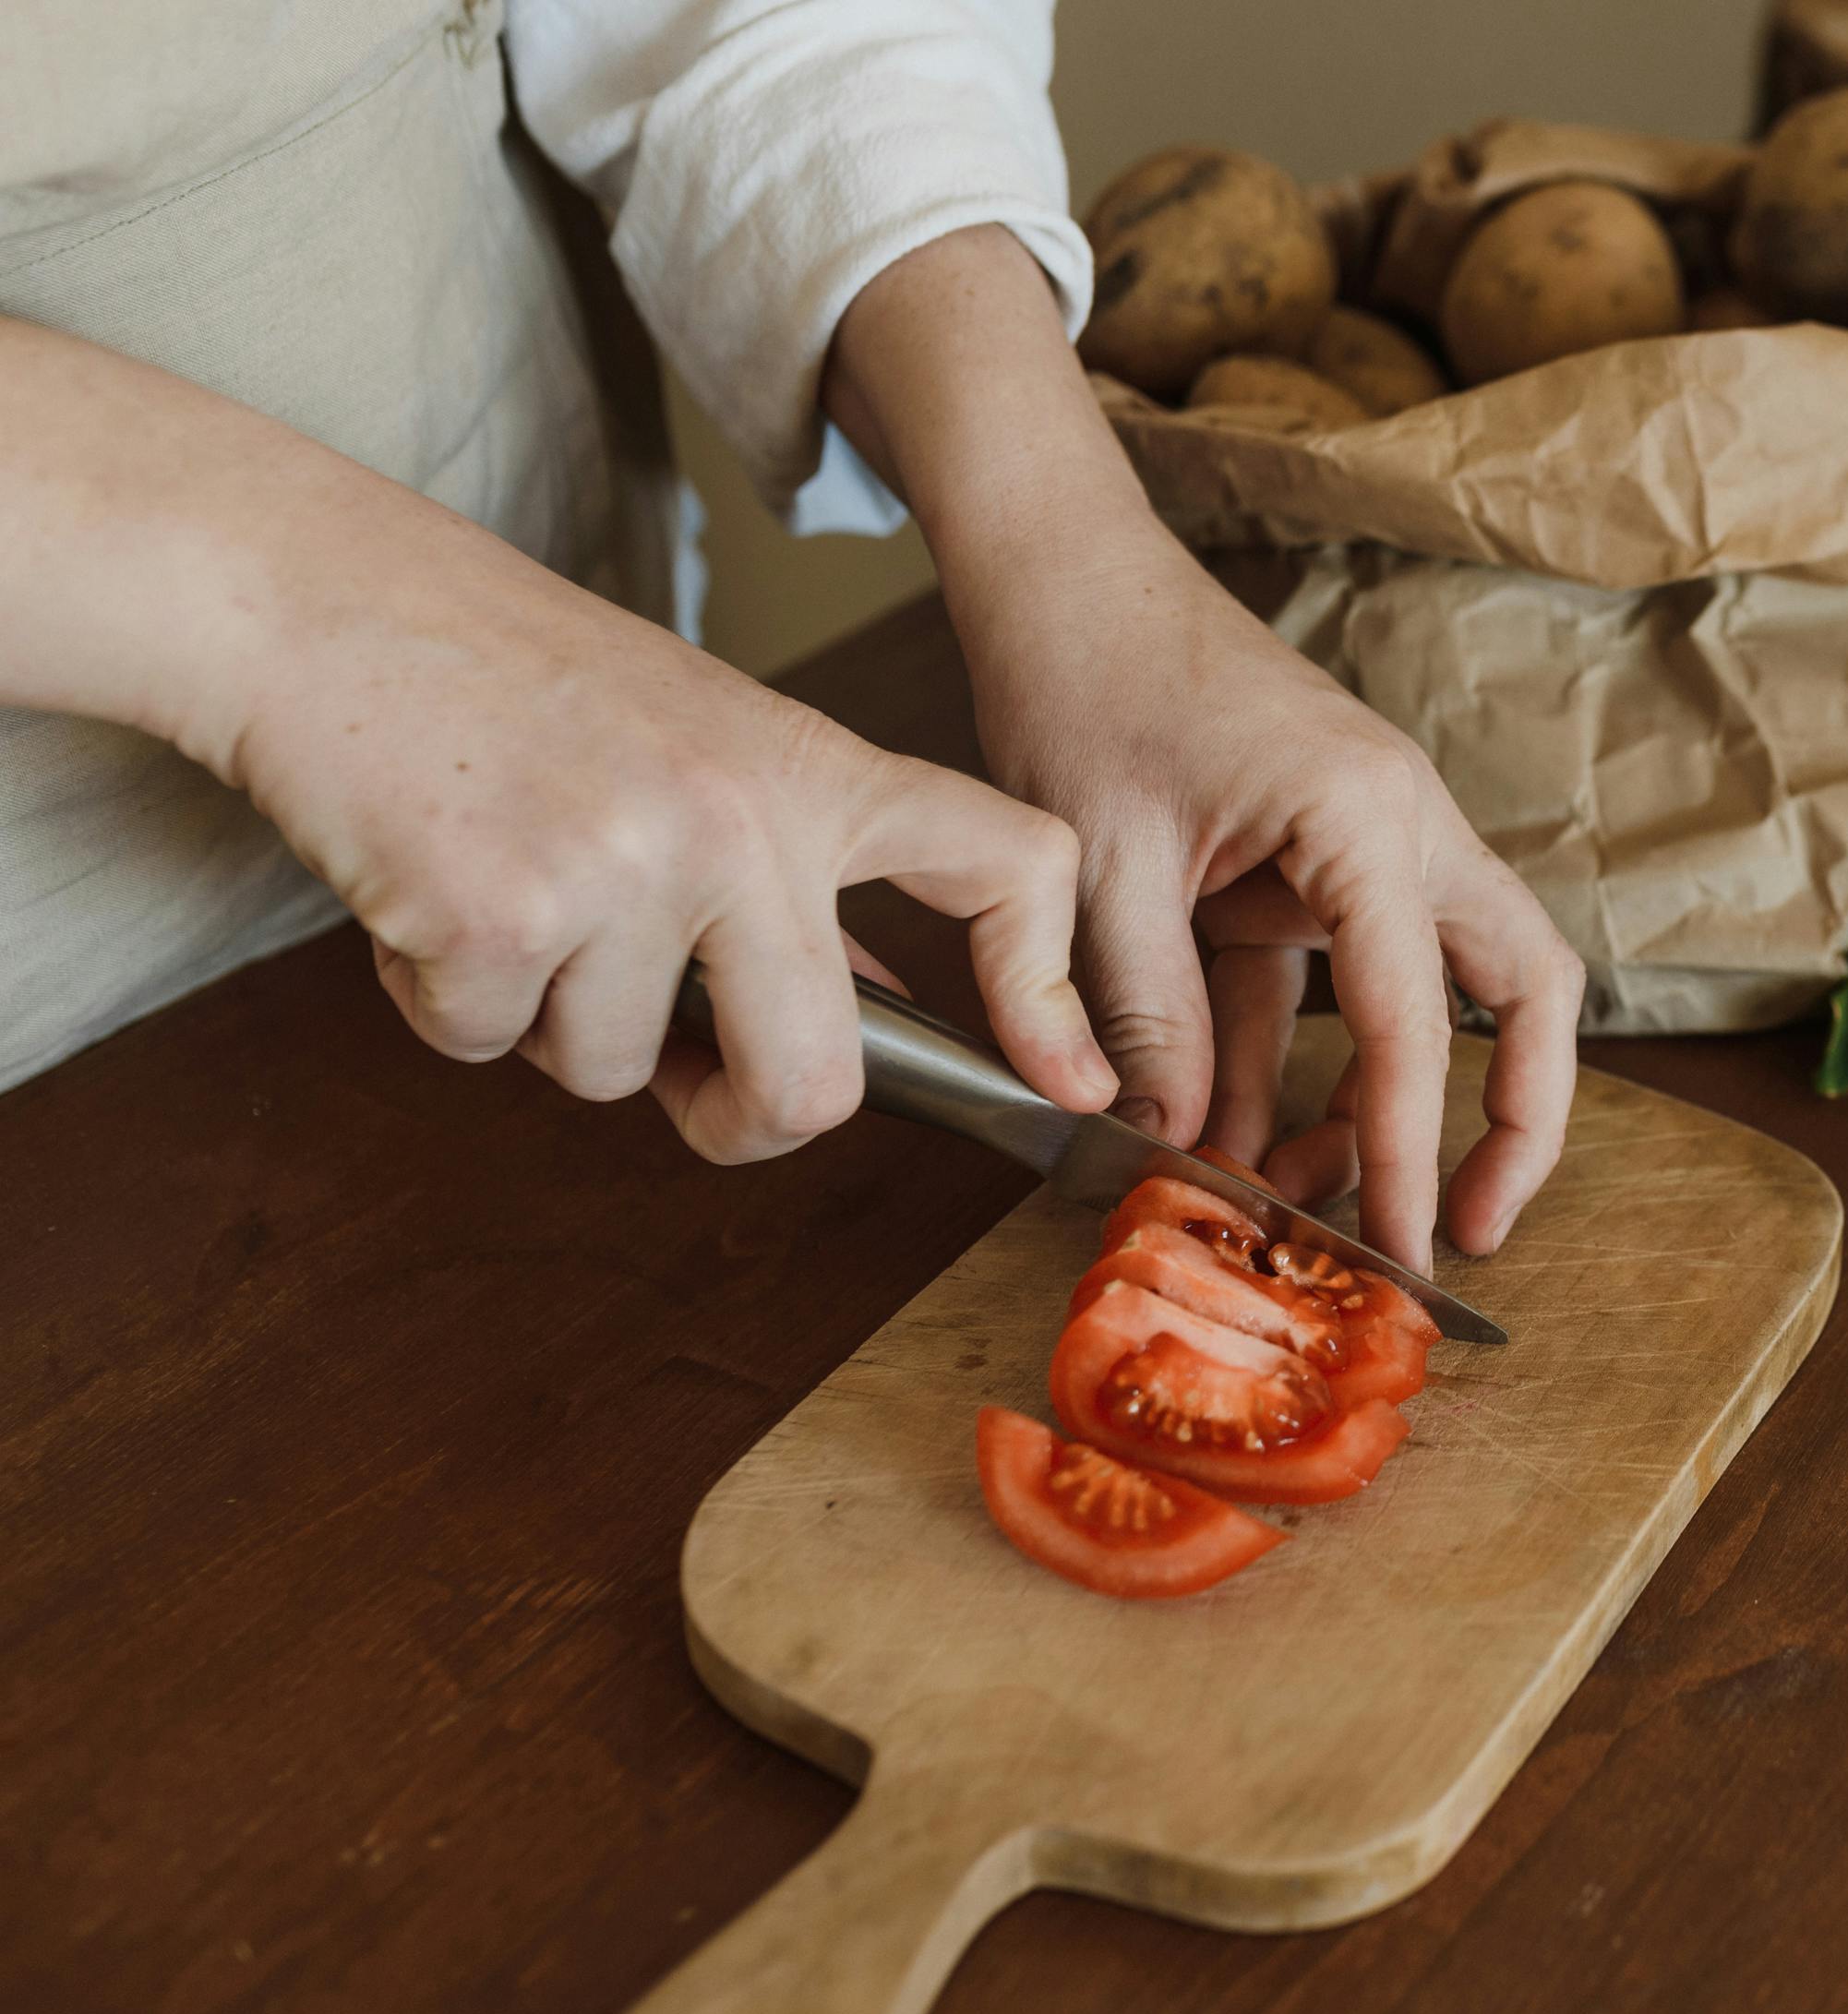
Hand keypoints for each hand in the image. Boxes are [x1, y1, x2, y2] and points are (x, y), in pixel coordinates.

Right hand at [238, 557, 1114, 1161]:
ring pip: (618, 1073)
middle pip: (817, 1082)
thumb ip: (787, 872)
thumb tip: (859, 1019)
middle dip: (740, 1120)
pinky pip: (487, 1044)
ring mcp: (628, 863)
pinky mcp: (499, 911)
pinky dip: (441, 999)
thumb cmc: (502, 674)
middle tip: (680, 1083)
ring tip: (505, 891)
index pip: (1012, 863)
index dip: (1051, 989)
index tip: (1063, 1081)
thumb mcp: (698, 740)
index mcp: (814, 769)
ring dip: (548, 1025)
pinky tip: (424, 885)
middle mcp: (745, 817)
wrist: (318, 594)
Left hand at [830, 229, 1582, 1270]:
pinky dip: (1300, 1064)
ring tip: (1306, 1203)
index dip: (1416, 1141)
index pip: (1419, 1012)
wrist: (1062, 576)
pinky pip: (1338, 985)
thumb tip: (1180, 1145)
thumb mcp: (1098, 867)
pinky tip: (1235, 1136)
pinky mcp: (1317, 861)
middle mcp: (1400, 826)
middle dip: (1514, 1116)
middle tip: (1462, 1225)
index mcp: (1364, 814)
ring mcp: (1367, 843)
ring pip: (1439, 994)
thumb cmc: (1087, 683)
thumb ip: (1146, 1013)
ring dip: (1384, 1104)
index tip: (1410, 1239)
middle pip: (1522, 987)